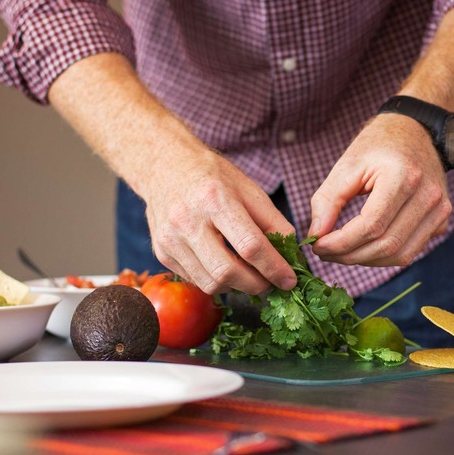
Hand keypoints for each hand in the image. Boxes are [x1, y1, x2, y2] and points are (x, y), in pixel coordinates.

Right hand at [137, 147, 296, 295]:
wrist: (166, 167)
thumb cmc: (212, 177)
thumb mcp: (249, 189)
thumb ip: (273, 222)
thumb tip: (291, 256)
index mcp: (214, 199)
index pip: (250, 246)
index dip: (274, 268)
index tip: (289, 280)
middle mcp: (188, 221)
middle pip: (227, 272)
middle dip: (257, 285)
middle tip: (271, 283)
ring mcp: (170, 240)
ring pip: (210, 284)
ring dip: (237, 287)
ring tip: (250, 276)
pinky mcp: (162, 253)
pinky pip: (196, 280)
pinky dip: (217, 281)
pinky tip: (226, 267)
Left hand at [308, 114, 450, 266]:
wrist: (416, 131)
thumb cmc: (378, 146)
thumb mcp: (347, 165)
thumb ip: (327, 201)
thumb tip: (316, 235)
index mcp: (404, 176)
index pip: (371, 226)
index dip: (341, 243)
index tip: (317, 246)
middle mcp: (428, 195)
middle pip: (386, 245)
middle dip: (350, 256)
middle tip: (325, 253)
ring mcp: (440, 209)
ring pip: (400, 255)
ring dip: (366, 260)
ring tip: (342, 252)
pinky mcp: (441, 219)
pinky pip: (410, 250)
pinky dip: (384, 255)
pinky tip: (365, 245)